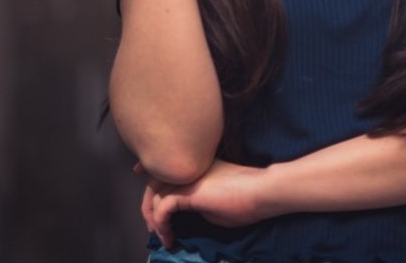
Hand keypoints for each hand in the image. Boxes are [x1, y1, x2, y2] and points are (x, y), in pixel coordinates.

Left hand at [135, 160, 266, 245]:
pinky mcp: (187, 191)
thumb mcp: (215, 201)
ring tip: (163, 237)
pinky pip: (162, 208)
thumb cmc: (246, 199)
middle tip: (153, 229)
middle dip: (147, 207)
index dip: (150, 178)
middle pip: (153, 182)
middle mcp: (187, 169)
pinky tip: (169, 237)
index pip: (165, 170)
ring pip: (154, 196)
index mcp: (195, 168)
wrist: (261, 192)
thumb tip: (185, 210)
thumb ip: (196, 202)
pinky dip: (161, 225)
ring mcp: (186, 178)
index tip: (144, 193)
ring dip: (153, 220)